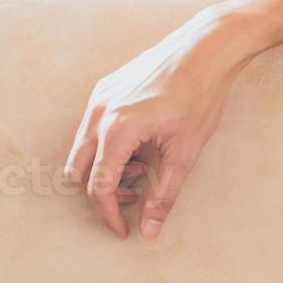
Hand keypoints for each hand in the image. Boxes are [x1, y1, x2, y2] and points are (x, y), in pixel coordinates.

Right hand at [66, 7, 245, 238]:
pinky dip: (107, 148)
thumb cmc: (200, 98)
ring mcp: (98, 98)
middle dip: (102, 194)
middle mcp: (98, 113)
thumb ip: (163, 195)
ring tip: (144, 170)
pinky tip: (140, 148)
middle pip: (78, 171)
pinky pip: (91, 129)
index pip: (99, 186)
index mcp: (116, 131)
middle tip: (135, 200)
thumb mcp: (185, 154)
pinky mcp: (104, 89)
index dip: (110, 215)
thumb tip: (149, 231)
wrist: (205, 50)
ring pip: (82, 149)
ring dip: (106, 170)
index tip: (123, 232)